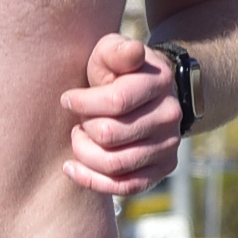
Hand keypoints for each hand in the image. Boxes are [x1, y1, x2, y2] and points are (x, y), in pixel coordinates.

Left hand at [62, 31, 181, 198]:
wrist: (147, 96)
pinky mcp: (162, 170)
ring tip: (78, 137)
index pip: (115, 102)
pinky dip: (92, 180)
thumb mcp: (113, 51)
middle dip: (84, 127)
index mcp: (158, 82)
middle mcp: (169, 116)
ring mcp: (169, 145)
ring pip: (114, 164)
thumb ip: (116, 50)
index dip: (83, 103)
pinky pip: (124, 186)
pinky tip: (71, 167)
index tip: (67, 99)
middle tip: (78, 120)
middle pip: (109, 135)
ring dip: (84, 153)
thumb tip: (132, 52)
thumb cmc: (119, 73)